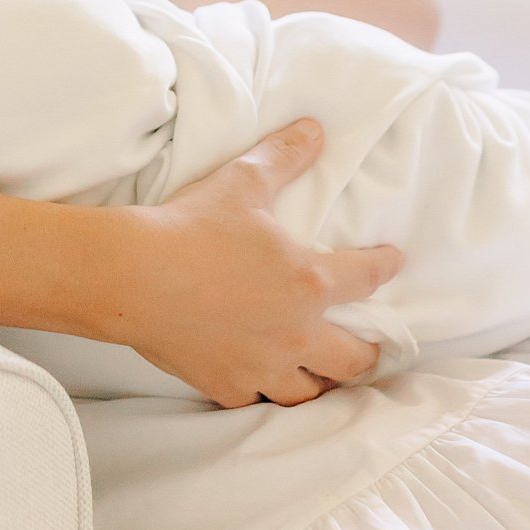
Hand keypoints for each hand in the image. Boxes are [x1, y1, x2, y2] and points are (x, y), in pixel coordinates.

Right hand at [109, 119, 401, 406]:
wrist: (135, 275)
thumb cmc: (193, 227)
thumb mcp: (244, 180)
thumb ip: (285, 155)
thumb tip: (316, 129)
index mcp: (309, 282)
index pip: (366, 277)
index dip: (385, 266)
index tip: (394, 261)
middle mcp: (296, 332)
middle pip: (351, 359)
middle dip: (368, 353)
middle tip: (371, 348)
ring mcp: (262, 366)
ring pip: (309, 393)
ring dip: (321, 383)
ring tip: (322, 376)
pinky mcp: (226, 385)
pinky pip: (257, 400)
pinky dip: (265, 391)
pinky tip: (262, 383)